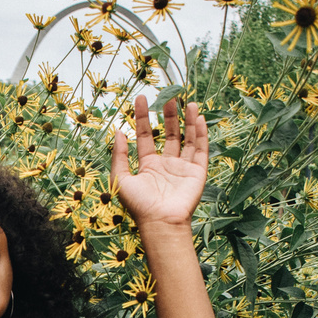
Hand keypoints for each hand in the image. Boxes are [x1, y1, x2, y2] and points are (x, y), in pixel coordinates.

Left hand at [112, 94, 207, 233]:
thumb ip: (119, 155)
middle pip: (168, 134)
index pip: (145, 136)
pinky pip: (201, 149)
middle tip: (168, 96)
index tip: (141, 98)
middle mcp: (166, 165)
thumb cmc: (139, 205)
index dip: (141, 118)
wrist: (161, 222)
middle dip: (168, 115)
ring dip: (186, 120)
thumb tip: (117, 132)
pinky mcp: (197, 173)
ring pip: (186, 139)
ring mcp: (182, 168)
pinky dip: (200, 133)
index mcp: (147, 166)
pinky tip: (198, 118)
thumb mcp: (121, 178)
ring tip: (186, 101)